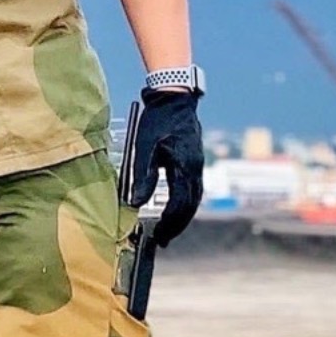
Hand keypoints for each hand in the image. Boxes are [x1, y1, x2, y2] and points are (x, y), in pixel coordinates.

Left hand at [127, 88, 203, 246]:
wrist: (174, 97)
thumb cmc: (157, 120)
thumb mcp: (145, 146)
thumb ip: (143, 175)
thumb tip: (136, 203)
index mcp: (185, 167)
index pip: (179, 205)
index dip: (169, 224)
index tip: (159, 236)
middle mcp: (196, 168)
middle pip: (190, 206)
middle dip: (177, 225)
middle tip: (163, 239)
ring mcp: (198, 164)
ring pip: (194, 198)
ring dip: (183, 215)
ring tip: (169, 228)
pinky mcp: (195, 159)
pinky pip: (194, 187)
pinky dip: (186, 201)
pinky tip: (176, 205)